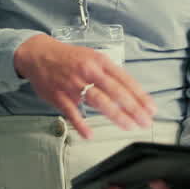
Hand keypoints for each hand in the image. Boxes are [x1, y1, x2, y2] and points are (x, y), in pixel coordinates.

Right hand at [12, 35, 155, 138]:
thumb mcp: (92, 57)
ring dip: (115, 115)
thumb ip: (108, 73)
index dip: (139, 95)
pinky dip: (81, 124)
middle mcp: (88, 71)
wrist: (38, 54)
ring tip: (128, 126)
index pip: (124, 79)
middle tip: (145, 121)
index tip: (151, 108)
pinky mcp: (59, 95)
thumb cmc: (68, 57)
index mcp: (99, 61)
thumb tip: (127, 91)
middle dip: (133, 108)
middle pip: (115, 91)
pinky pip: (72, 112)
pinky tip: (89, 134)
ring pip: (98, 101)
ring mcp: (73, 84)